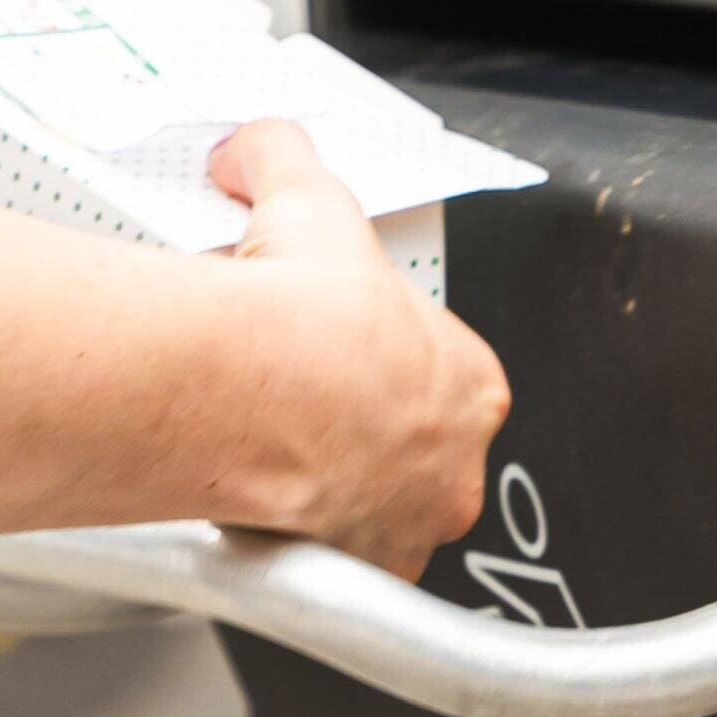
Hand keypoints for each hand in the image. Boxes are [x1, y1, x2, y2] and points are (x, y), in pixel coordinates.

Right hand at [208, 122, 510, 575]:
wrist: (245, 394)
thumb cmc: (300, 315)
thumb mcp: (306, 198)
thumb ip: (285, 160)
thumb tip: (258, 145)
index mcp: (470, 383)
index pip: (442, 376)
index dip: (385, 361)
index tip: (341, 352)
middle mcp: (455, 464)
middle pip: (416, 451)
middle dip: (364, 433)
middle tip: (300, 406)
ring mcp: (410, 525)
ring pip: (376, 510)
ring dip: (334, 490)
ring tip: (274, 456)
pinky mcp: (354, 571)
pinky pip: (331, 562)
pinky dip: (296, 543)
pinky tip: (259, 507)